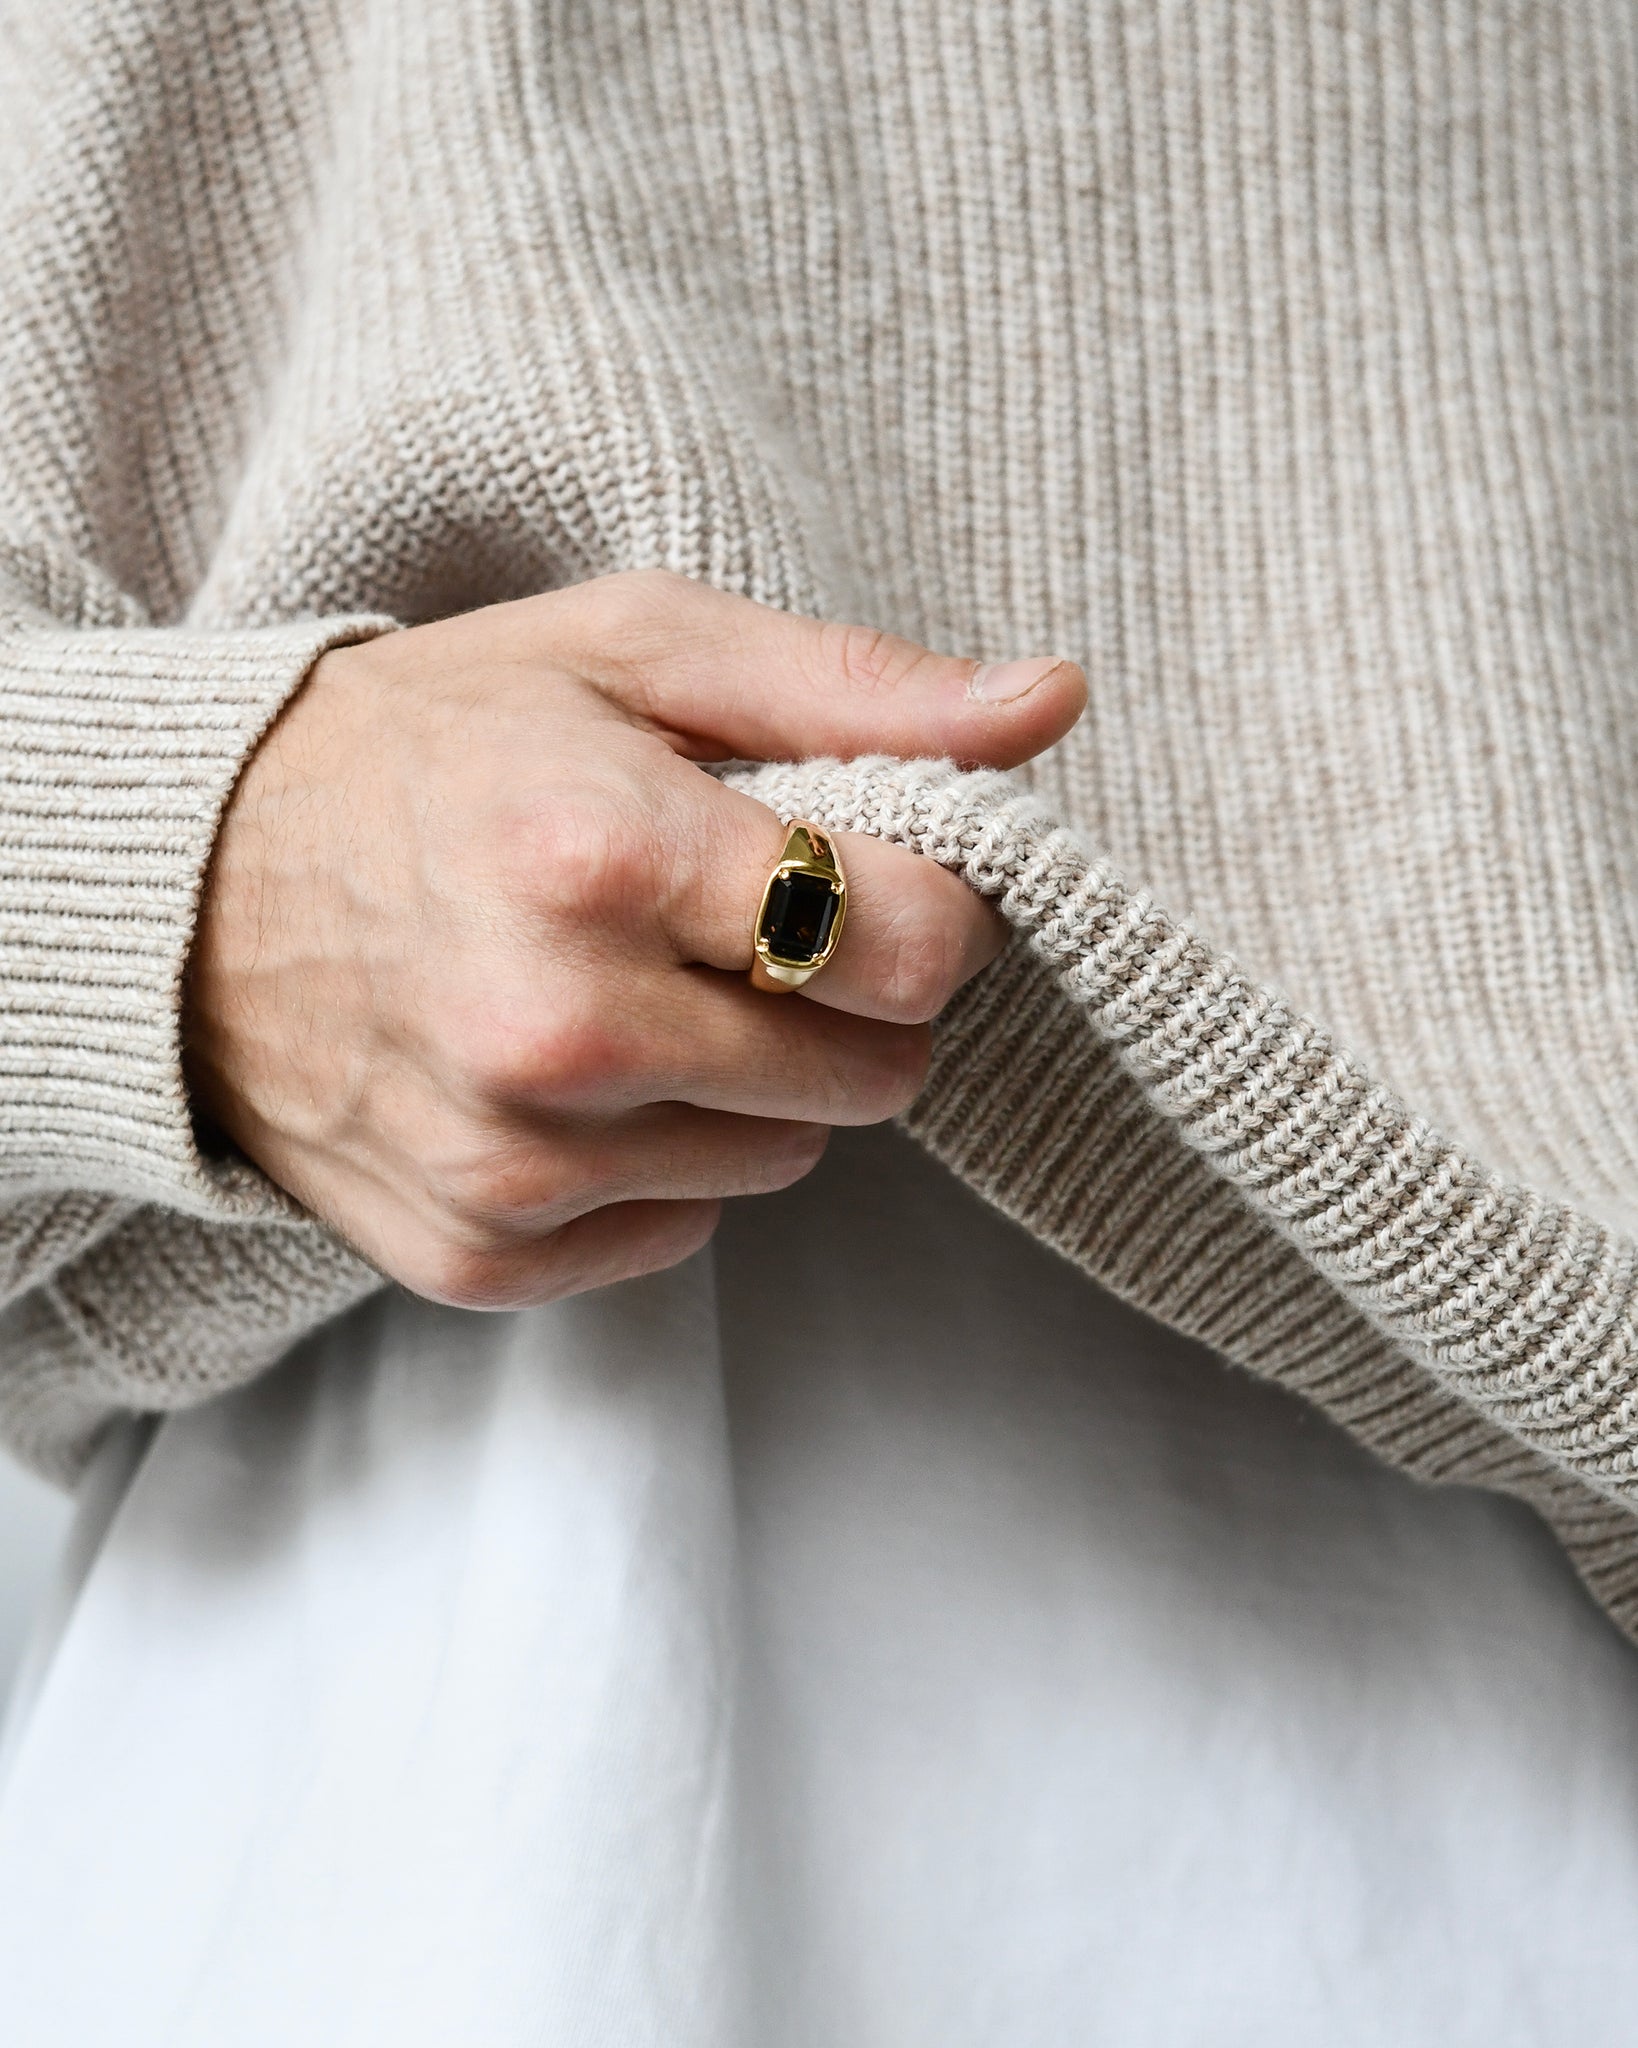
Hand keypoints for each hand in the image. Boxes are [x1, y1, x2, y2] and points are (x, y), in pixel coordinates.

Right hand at [184, 571, 1084, 1307]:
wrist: (188, 893)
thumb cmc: (431, 747)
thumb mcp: (631, 653)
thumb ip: (853, 686)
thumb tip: (1050, 704)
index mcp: (599, 854)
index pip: (908, 945)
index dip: (935, 910)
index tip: (884, 872)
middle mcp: (556, 1031)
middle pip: (872, 1073)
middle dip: (849, 998)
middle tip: (750, 926)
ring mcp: (512, 1164)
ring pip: (789, 1158)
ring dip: (756, 1079)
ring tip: (643, 988)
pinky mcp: (481, 1254)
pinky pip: (685, 1227)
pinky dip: (665, 1157)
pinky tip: (580, 1073)